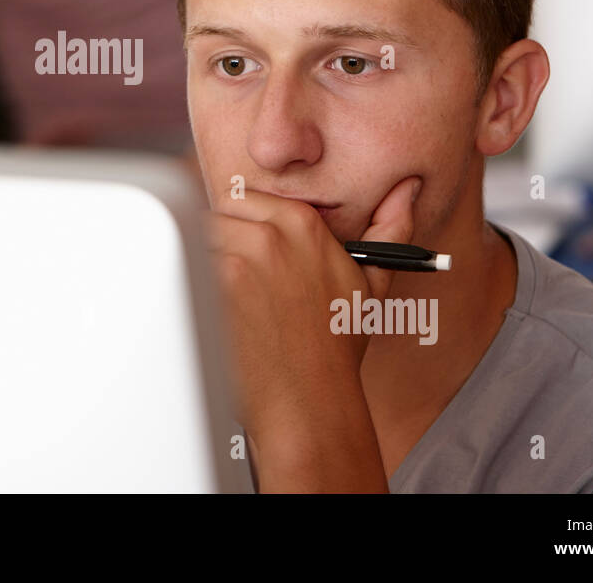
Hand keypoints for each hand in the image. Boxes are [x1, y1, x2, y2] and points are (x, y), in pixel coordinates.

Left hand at [209, 175, 421, 489]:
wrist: (309, 402)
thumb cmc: (335, 347)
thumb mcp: (370, 283)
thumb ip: (390, 230)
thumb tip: (407, 191)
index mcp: (303, 223)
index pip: (242, 197)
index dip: (240, 225)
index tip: (243, 249)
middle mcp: (270, 235)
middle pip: (216, 214)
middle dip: (219, 240)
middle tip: (233, 278)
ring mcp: (238, 259)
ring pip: (198, 238)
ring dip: (203, 261)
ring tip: (227, 299)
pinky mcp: (212, 286)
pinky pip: (185, 267)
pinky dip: (192, 285)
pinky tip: (214, 312)